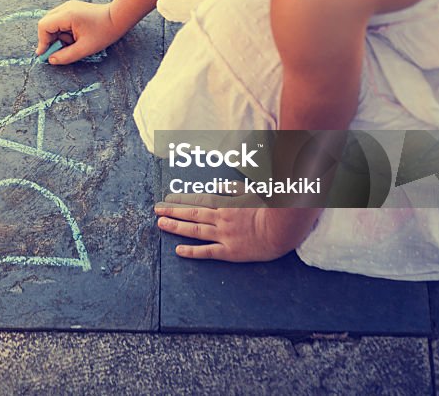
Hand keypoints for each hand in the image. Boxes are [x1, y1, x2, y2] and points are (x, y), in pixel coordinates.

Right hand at [35, 0, 127, 64]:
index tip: (45, 54)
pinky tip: (75, 36)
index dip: (42, 41)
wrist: (118, 18)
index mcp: (67, 15)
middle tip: (59, 50)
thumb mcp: (85, 49)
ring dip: (58, 35)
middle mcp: (65, 7)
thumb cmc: (104, 32)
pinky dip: (63, 31)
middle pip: (46, 23)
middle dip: (50, 39)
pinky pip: (60, 20)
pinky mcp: (73, 8)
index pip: (44, 26)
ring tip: (73, 42)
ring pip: (53, 23)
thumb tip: (51, 60)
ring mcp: (69, 6)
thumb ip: (66, 56)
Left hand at [154, 192, 321, 261]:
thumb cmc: (270, 209)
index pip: (198, 200)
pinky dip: (192, 251)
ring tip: (161, 224)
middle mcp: (221, 219)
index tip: (167, 198)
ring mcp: (223, 236)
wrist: (281, 229)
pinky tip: (178, 250)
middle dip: (173, 211)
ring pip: (195, 231)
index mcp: (226, 204)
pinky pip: (207, 252)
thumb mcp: (252, 191)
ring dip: (177, 227)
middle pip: (192, 214)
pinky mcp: (230, 252)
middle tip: (156, 210)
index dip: (181, 199)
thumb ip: (233, 189)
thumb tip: (218, 186)